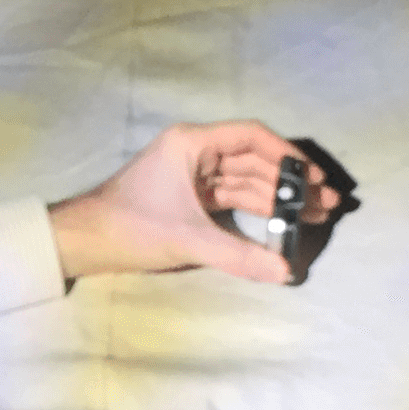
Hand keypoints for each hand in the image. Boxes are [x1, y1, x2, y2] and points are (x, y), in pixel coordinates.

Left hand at [48, 121, 341, 286]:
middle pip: (253, 160)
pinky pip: (231, 199)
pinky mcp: (189, 199)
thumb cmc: (130, 227)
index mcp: (191, 144)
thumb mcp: (188, 240)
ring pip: (245, 182)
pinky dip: (256, 211)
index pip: (250, 136)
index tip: (313, 177)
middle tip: (325, 204)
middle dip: (289, 183)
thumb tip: (285, 273)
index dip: (286, 155)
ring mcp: (192, 176)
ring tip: (314, 216)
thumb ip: (239, 255)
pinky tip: (282, 225)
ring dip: (277, 199)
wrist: (84, 242)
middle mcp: (194, 153)